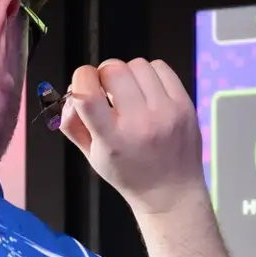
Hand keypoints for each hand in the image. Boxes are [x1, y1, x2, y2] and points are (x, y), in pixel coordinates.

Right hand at [59, 59, 207, 217]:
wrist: (172, 192)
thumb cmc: (130, 174)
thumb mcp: (92, 157)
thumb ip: (73, 124)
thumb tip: (71, 94)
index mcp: (112, 140)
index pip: (87, 94)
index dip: (80, 78)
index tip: (83, 85)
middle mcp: (140, 125)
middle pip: (113, 69)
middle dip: (104, 75)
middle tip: (107, 92)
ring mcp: (166, 113)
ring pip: (137, 64)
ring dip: (128, 74)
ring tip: (130, 94)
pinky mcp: (184, 106)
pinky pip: (161, 68)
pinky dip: (150, 74)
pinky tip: (148, 92)